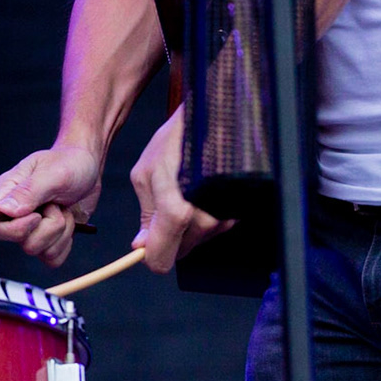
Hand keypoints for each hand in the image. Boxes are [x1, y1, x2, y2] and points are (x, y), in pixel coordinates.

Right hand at [0, 145, 101, 266]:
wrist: (87, 167)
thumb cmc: (67, 163)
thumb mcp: (52, 173)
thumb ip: (28, 191)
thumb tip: (4, 210)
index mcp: (5, 193)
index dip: (12, 230)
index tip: (36, 216)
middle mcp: (13, 214)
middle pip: (19, 242)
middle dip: (47, 227)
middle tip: (55, 205)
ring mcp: (30, 229)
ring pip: (38, 250)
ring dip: (60, 230)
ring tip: (62, 208)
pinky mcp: (46, 239)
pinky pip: (52, 258)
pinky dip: (66, 242)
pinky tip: (67, 221)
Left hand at [128, 104, 232, 272]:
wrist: (217, 119)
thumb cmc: (177, 140)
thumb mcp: (146, 173)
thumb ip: (146, 214)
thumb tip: (142, 244)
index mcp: (177, 213)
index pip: (161, 261)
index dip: (150, 255)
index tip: (146, 243)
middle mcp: (205, 222)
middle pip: (180, 252)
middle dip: (168, 235)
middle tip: (165, 201)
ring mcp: (226, 219)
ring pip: (197, 240)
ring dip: (187, 224)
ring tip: (184, 189)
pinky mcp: (238, 213)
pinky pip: (214, 227)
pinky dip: (204, 214)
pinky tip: (200, 189)